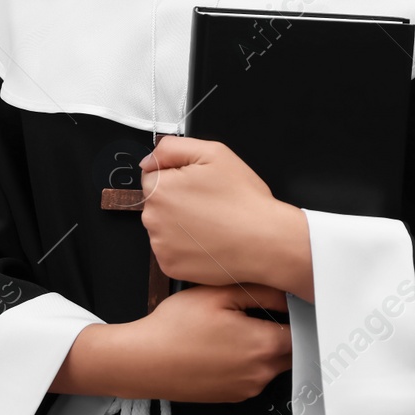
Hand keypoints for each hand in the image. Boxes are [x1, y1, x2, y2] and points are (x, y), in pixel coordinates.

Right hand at [77, 283, 291, 402]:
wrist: (143, 362)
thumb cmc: (176, 327)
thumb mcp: (219, 293)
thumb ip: (261, 290)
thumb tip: (289, 292)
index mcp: (264, 345)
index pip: (303, 331)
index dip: (299, 314)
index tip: (291, 302)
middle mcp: (261, 373)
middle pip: (292, 350)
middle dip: (283, 330)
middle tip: (264, 310)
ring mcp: (247, 388)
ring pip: (273, 364)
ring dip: (266, 346)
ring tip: (238, 326)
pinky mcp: (232, 396)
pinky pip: (254, 376)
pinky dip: (249, 361)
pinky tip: (225, 344)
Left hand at [139, 136, 308, 293]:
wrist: (266, 242)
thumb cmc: (244, 200)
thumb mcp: (214, 153)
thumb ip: (172, 148)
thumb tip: (149, 160)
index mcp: (160, 189)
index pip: (153, 177)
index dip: (179, 178)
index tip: (199, 186)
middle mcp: (153, 219)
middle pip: (157, 203)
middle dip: (178, 201)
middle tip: (210, 205)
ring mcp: (160, 246)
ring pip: (164, 228)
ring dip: (180, 225)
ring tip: (212, 224)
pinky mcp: (170, 267)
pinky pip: (171, 251)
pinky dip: (186, 247)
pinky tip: (208, 241)